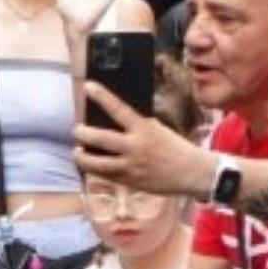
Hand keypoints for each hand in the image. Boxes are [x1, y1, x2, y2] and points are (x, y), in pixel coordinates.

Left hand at [73, 81, 202, 196]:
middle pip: (101, 138)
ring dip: (82, 157)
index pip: (118, 108)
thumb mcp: (157, 129)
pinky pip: (105, 176)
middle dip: (84, 133)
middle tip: (77, 129)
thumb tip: (114, 121)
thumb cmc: (175, 148)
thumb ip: (137, 126)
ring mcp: (130, 166)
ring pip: (97, 163)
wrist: (191, 173)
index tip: (87, 86)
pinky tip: (89, 165)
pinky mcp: (129, 182)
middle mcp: (134, 147)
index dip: (101, 96)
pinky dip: (94, 169)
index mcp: (144, 128)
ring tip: (76, 152)